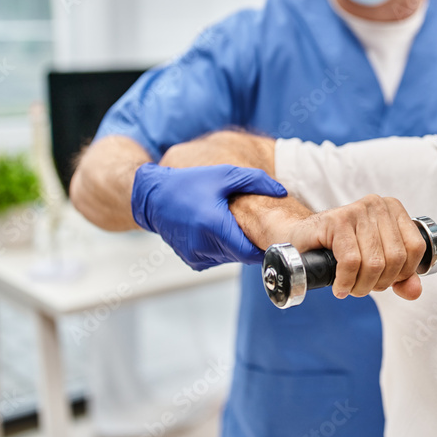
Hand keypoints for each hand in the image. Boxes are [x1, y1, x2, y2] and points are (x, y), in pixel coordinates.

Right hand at [131, 163, 286, 268]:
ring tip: (232, 223)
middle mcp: (203, 246)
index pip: (251, 252)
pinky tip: (217, 230)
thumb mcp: (224, 174)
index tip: (276, 237)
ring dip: (237, 244)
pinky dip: (223, 248)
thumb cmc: (189, 183)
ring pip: (231, 257)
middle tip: (256, 224)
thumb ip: (256, 181)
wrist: (154, 197)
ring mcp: (196, 256)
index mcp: (213, 226)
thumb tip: (282, 192)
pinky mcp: (192, 261)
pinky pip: (218, 258)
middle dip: (252, 242)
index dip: (266, 247)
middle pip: (243, 254)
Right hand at [270, 195, 426, 300]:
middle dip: (379, 283)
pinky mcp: (337, 221)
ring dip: (361, 286)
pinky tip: (339, 286)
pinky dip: (346, 281)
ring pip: (374, 263)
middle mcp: (378, 205)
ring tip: (350, 287)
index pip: (416, 248)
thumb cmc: (341, 249)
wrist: (303, 240)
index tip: (385, 280)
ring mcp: (357, 210)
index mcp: (393, 210)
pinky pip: (351, 262)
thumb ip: (401, 277)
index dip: (403, 273)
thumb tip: (415, 291)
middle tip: (362, 286)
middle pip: (395, 258)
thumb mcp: (378, 263)